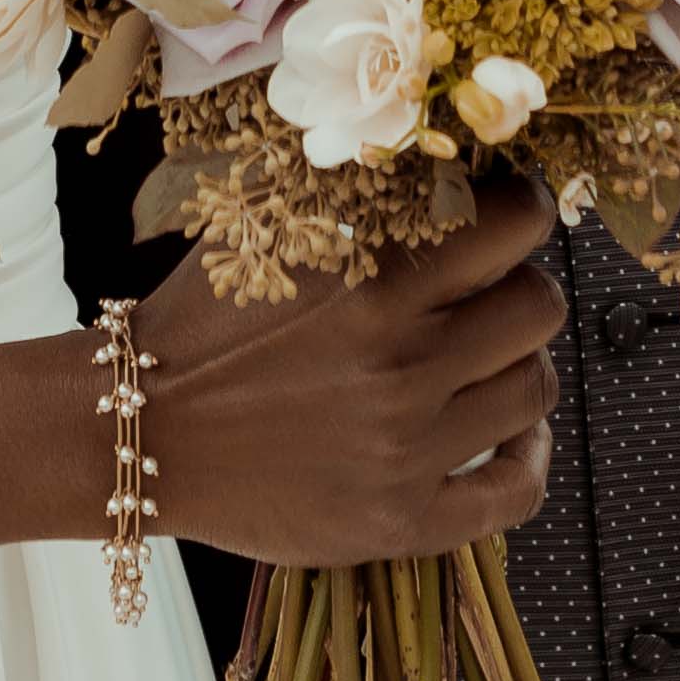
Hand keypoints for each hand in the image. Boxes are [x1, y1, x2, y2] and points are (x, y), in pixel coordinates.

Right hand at [136, 174, 563, 565]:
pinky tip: (512, 434)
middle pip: (539, 307)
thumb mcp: (271, 230)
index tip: (514, 213)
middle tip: (494, 291)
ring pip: (534, 390)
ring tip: (488, 358)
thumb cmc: (203, 322)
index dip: (526, 210)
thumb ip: (357, 196)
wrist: (140, 429)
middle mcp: (400, 365)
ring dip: (521, 364)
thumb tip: (446, 160)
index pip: (515, 225)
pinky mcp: (401, 520)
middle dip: (524, 286)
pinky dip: (530, 459)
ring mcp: (406, 449)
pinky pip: (516, 493)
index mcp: (374, 282)